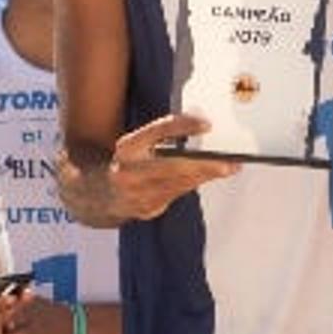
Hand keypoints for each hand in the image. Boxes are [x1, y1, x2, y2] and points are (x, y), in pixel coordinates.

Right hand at [94, 114, 239, 221]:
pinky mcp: (148, 209)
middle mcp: (129, 172)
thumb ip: (166, 130)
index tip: (207, 124)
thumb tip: (201, 124)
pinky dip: (195, 183)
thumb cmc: (127, 162)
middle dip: (205, 164)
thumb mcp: (139, 141)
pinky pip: (178, 193)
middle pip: (173, 166)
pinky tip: (211, 176)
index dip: (182, 127)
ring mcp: (138, 194)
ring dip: (206, 175)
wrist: (103, 195)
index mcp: (127, 149)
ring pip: (179, 183)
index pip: (156, 131)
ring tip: (229, 167)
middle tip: (229, 161)